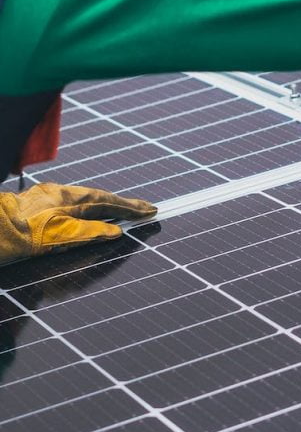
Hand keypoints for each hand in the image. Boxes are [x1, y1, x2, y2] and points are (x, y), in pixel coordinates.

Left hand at [0, 184, 156, 264]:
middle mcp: (61, 192)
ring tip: (124, 212)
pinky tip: (88, 214)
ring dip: (106, 205)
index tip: (150, 210)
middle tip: (145, 208)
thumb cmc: (19, 238)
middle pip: (99, 198)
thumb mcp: (58, 239)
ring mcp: (48, 195)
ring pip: (84, 199)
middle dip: (124, 204)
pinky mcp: (36, 202)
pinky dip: (87, 207)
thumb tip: (116, 232)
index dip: (131, 208)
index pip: (108, 203)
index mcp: (70, 200)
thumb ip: (89, 233)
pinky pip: (71, 202)